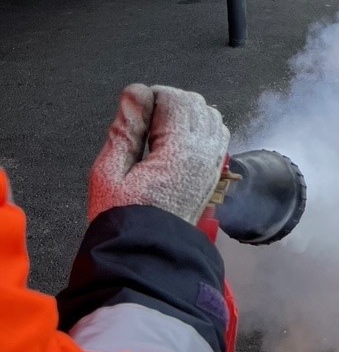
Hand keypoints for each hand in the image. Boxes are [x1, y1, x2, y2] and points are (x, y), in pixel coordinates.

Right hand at [89, 84, 229, 224]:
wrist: (147, 258)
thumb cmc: (123, 220)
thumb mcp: (108, 174)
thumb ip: (124, 130)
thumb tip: (135, 93)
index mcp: (178, 151)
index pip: (175, 99)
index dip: (150, 98)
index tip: (132, 116)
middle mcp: (204, 153)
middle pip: (195, 103)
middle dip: (167, 104)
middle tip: (141, 126)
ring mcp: (213, 164)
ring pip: (210, 116)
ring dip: (185, 115)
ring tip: (157, 135)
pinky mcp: (213, 174)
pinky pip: (217, 135)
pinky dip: (199, 129)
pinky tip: (176, 144)